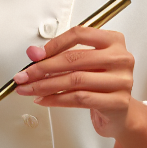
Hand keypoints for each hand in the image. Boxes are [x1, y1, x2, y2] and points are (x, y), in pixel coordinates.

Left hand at [13, 25, 134, 136]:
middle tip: (25, 75)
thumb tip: (34, 53)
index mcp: (113, 41)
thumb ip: (58, 54)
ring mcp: (121, 81)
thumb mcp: (82, 64)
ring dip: (45, 85)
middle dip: (43, 68)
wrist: (120, 113)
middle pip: (74, 59)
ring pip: (74, 80)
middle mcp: (120, 58)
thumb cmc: (100, 83)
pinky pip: (79, 99)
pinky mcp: (117, 102)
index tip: (36, 55)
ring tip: (29, 89)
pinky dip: (56, 99)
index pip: (79, 34)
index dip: (54, 44)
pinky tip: (43, 99)